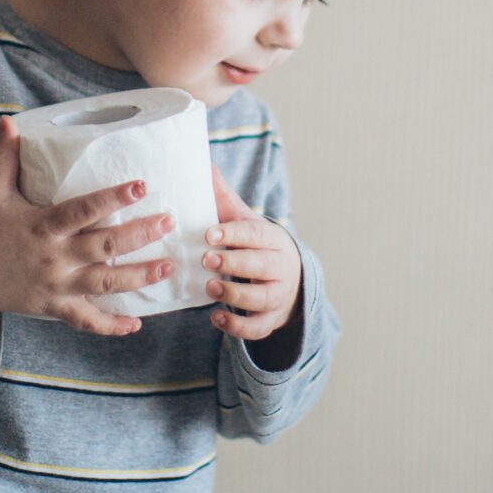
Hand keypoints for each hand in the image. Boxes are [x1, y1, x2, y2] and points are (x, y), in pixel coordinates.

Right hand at [0, 115, 175, 335]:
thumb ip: (5, 157)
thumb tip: (9, 121)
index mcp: (43, 226)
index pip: (83, 209)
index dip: (112, 198)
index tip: (141, 186)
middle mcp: (54, 257)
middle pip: (105, 247)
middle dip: (140, 235)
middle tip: (168, 222)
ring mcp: (57, 285)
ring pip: (105, 284)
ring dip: (139, 277)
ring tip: (169, 266)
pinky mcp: (54, 307)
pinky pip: (86, 321)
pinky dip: (110, 326)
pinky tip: (136, 325)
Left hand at [203, 163, 302, 342]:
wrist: (289, 280)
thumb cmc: (257, 246)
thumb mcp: (246, 222)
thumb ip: (224, 198)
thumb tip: (203, 164)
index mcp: (273, 240)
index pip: (255, 235)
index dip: (233, 234)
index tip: (209, 234)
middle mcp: (280, 268)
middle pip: (259, 266)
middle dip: (233, 263)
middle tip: (207, 260)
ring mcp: (277, 296)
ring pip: (259, 298)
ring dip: (233, 294)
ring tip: (210, 288)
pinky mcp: (270, 320)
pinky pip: (256, 328)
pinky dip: (237, 326)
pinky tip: (216, 318)